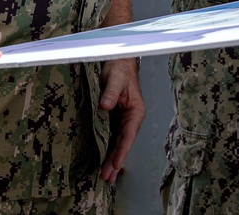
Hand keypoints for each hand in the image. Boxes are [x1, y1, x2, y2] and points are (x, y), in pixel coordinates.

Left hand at [99, 58, 145, 182]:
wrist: (118, 62)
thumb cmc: (119, 69)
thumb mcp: (115, 78)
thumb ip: (111, 92)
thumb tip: (105, 106)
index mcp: (135, 111)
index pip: (129, 134)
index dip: (122, 150)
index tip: (115, 164)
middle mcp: (131, 118)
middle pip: (123, 143)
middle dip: (116, 161)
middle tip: (107, 177)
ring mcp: (123, 120)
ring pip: (118, 143)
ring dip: (111, 159)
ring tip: (105, 176)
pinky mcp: (114, 119)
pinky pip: (112, 137)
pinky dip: (107, 149)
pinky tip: (102, 160)